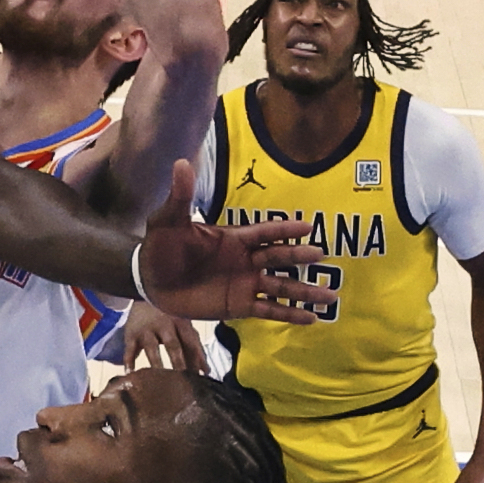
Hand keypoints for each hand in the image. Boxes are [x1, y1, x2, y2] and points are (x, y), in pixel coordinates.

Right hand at [118, 301, 206, 372]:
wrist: (144, 295)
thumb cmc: (169, 317)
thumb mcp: (183, 327)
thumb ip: (194, 347)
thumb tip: (206, 371)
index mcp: (181, 322)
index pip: (190, 342)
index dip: (195, 359)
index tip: (198, 377)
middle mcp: (164, 324)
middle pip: (172, 344)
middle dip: (178, 362)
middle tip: (181, 380)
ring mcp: (146, 329)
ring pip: (151, 347)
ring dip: (156, 362)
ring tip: (157, 380)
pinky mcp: (131, 334)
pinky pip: (130, 348)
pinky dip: (129, 360)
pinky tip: (130, 373)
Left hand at [128, 159, 328, 323]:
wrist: (151, 280)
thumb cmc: (162, 247)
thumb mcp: (169, 220)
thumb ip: (181, 197)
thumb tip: (182, 162)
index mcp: (234, 238)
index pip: (264, 232)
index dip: (284, 230)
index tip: (307, 227)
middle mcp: (245, 260)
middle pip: (278, 257)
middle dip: (299, 257)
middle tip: (321, 255)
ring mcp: (245, 283)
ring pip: (281, 287)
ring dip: (305, 292)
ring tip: (331, 298)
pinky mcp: (239, 305)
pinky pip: (269, 310)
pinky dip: (290, 315)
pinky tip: (312, 320)